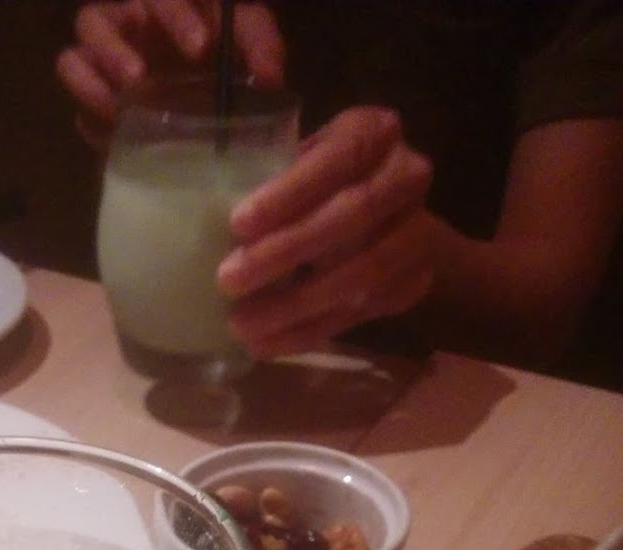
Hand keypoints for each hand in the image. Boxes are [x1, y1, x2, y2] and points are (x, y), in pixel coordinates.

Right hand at [56, 0, 285, 147]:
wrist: (207, 110)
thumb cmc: (223, 62)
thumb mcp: (248, 44)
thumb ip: (261, 45)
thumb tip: (270, 77)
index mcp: (163, 6)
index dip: (175, 15)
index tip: (200, 48)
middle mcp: (125, 27)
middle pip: (94, 18)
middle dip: (116, 49)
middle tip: (141, 79)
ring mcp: (101, 62)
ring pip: (73, 54)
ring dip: (92, 80)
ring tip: (121, 103)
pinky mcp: (91, 97)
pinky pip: (75, 102)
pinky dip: (87, 106)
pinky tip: (112, 126)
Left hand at [218, 107, 435, 352]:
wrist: (385, 220)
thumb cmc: (319, 184)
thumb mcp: (297, 162)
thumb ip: (269, 177)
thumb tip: (203, 215)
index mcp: (373, 133)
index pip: (336, 158)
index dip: (289, 193)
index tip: (238, 223)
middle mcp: (407, 176)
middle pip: (350, 216)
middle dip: (285, 252)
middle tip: (228, 280)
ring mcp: (418, 233)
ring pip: (359, 275)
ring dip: (294, 305)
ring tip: (241, 324)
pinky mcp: (413, 282)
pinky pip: (359, 315)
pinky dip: (307, 332)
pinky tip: (266, 344)